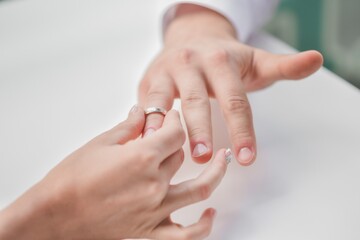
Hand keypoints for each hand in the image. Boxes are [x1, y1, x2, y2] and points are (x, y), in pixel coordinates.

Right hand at [0, 106, 228, 239]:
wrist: (54, 214)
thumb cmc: (70, 179)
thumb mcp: (99, 144)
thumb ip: (128, 126)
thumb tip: (141, 112)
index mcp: (142, 157)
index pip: (175, 132)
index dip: (175, 120)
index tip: (171, 116)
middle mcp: (154, 183)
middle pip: (181, 155)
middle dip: (178, 140)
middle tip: (172, 134)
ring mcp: (155, 209)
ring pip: (198, 189)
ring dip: (215, 173)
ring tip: (223, 160)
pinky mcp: (149, 230)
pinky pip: (186, 234)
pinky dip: (204, 225)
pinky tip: (211, 212)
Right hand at [139, 4, 322, 164]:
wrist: (190, 40)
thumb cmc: (224, 59)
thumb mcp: (255, 61)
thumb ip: (284, 66)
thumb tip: (317, 59)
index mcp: (221, 61)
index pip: (235, 99)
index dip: (241, 129)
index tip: (246, 157)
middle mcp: (191, 64)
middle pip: (197, 100)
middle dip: (200, 129)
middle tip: (205, 157)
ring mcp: (166, 71)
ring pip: (163, 101)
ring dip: (164, 127)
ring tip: (164, 151)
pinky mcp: (148, 81)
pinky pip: (144, 104)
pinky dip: (143, 123)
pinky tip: (143, 141)